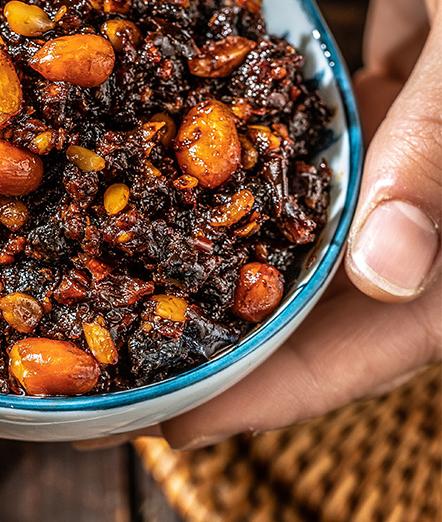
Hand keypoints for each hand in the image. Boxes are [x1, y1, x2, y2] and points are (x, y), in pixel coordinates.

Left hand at [145, 0, 441, 450]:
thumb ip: (439, 153)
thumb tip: (387, 276)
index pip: (371, 344)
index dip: (272, 394)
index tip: (174, 425)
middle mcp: (432, 207)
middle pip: (320, 308)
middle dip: (225, 347)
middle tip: (123, 371)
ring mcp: (392, 157)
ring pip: (299, 242)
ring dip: (222, 271)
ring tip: (128, 295)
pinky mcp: (360, 107)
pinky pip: (289, 169)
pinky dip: (233, 189)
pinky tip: (169, 197)